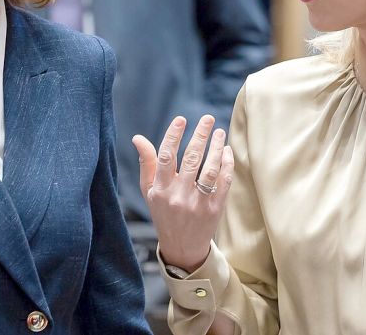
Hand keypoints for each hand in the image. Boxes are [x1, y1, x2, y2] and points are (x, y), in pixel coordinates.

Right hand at [132, 115, 234, 271]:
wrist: (182, 247)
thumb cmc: (164, 213)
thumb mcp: (150, 191)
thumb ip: (146, 163)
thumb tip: (138, 138)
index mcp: (161, 189)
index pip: (165, 157)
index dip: (173, 136)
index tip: (182, 119)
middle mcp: (178, 196)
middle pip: (191, 159)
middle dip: (200, 135)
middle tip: (207, 119)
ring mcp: (198, 203)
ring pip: (209, 169)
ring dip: (216, 148)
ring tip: (219, 133)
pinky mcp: (214, 209)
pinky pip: (223, 182)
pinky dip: (226, 164)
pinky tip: (226, 151)